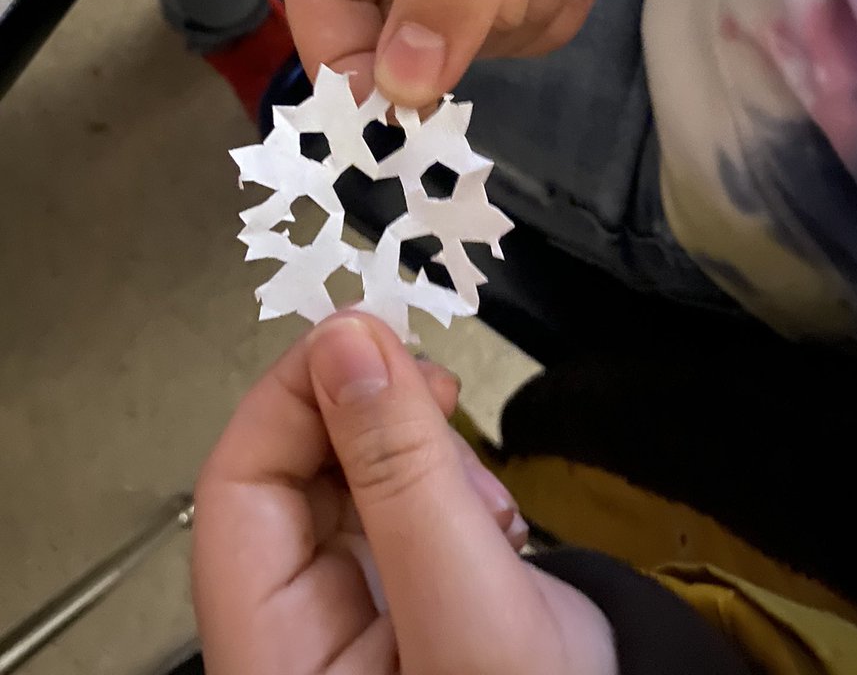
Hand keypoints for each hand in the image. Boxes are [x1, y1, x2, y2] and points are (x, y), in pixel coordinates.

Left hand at [193, 313, 616, 673]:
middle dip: (369, 420)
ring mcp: (350, 616)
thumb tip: (344, 338)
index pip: (239, 486)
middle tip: (439, 390)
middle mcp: (295, 631)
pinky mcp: (405, 597)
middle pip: (292, 475)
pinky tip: (496, 522)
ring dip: (420, 457)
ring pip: (351, 479)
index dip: (294, 394)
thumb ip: (400, 471)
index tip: (366, 335)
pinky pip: (400, 505)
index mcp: (272, 650)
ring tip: (489, 501)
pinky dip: (448, 487)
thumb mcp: (465, 597)